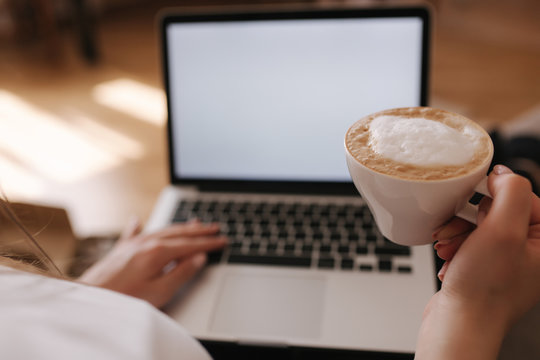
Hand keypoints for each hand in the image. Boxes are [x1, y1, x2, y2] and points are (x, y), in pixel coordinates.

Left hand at [79, 219, 226, 307]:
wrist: (91, 298)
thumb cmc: (126, 298)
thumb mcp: (161, 291)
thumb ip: (182, 273)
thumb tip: (198, 259)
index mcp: (158, 252)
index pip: (191, 245)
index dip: (209, 243)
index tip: (223, 241)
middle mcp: (146, 242)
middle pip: (179, 233)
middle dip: (199, 231)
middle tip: (215, 227)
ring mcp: (132, 244)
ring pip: (162, 230)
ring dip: (180, 227)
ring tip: (193, 222)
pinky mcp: (120, 249)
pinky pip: (133, 232)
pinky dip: (139, 226)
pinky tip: (138, 220)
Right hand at [416, 165, 539, 358]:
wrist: (460, 324)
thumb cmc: (483, 289)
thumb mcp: (502, 230)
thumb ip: (510, 192)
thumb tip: (503, 174)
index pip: (523, 197)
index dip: (493, 195)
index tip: (471, 200)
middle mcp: (532, 251)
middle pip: (499, 211)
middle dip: (470, 218)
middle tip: (455, 229)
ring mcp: (510, 261)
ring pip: (482, 226)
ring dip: (459, 232)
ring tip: (447, 246)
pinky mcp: (489, 269)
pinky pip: (472, 243)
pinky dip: (456, 246)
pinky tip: (449, 258)